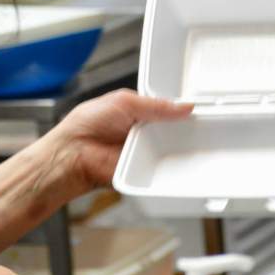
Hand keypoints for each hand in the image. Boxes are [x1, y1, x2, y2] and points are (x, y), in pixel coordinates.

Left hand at [49, 89, 192, 192]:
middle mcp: (141, 133)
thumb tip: (184, 106)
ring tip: (195, 145)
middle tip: (201, 129)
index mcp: (137, 112)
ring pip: (170, 153)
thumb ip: (156, 105)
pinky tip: (180, 164)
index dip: (181, 113)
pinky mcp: (141, 172)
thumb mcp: (125, 102)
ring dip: (179, 150)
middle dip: (184, 132)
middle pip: (172, 133)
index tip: (198, 113)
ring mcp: (142, 153)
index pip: (167, 112)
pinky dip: (169, 169)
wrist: (73, 153)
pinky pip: (161, 172)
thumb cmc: (87, 123)